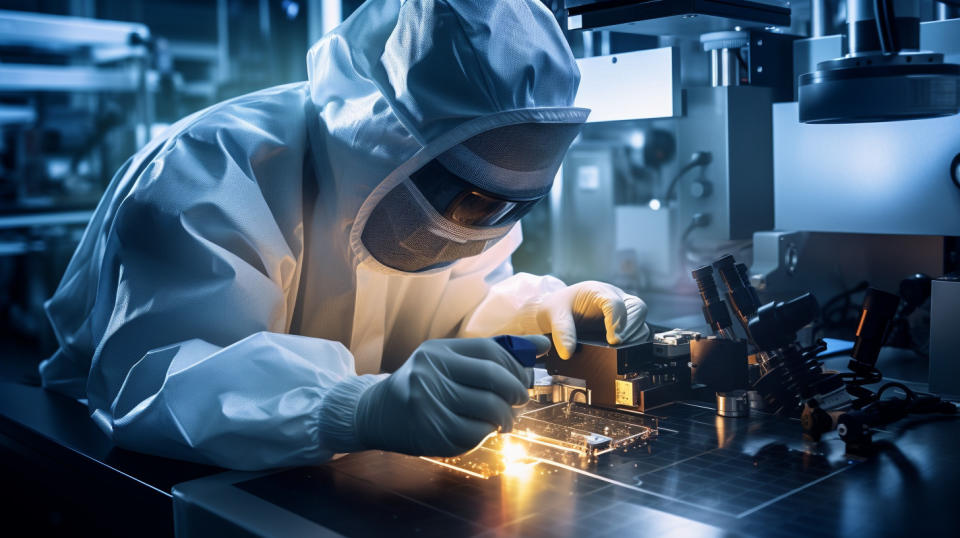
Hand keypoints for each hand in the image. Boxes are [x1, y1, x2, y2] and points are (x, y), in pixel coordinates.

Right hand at [355, 336, 550, 456]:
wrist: (377, 414)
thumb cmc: (424, 385)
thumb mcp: (451, 362)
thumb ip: (495, 353)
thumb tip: (543, 344)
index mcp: (437, 350)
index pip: (490, 350)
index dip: (516, 366)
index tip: (524, 378)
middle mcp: (429, 372)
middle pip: (492, 377)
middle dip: (516, 391)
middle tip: (520, 400)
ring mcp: (428, 402)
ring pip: (489, 407)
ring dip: (507, 417)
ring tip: (506, 421)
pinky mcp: (430, 431)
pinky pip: (476, 433)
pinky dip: (488, 433)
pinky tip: (484, 431)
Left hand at [534, 281, 648, 358]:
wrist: (556, 311)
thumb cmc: (557, 308)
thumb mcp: (554, 316)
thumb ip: (562, 332)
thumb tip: (568, 352)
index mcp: (597, 291)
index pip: (615, 302)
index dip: (616, 321)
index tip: (613, 340)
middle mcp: (613, 299)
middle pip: (637, 307)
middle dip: (631, 327)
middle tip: (618, 344)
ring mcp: (620, 312)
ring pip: (640, 320)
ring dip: (634, 336)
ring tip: (619, 349)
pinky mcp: (621, 325)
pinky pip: (636, 332)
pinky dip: (633, 341)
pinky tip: (620, 350)